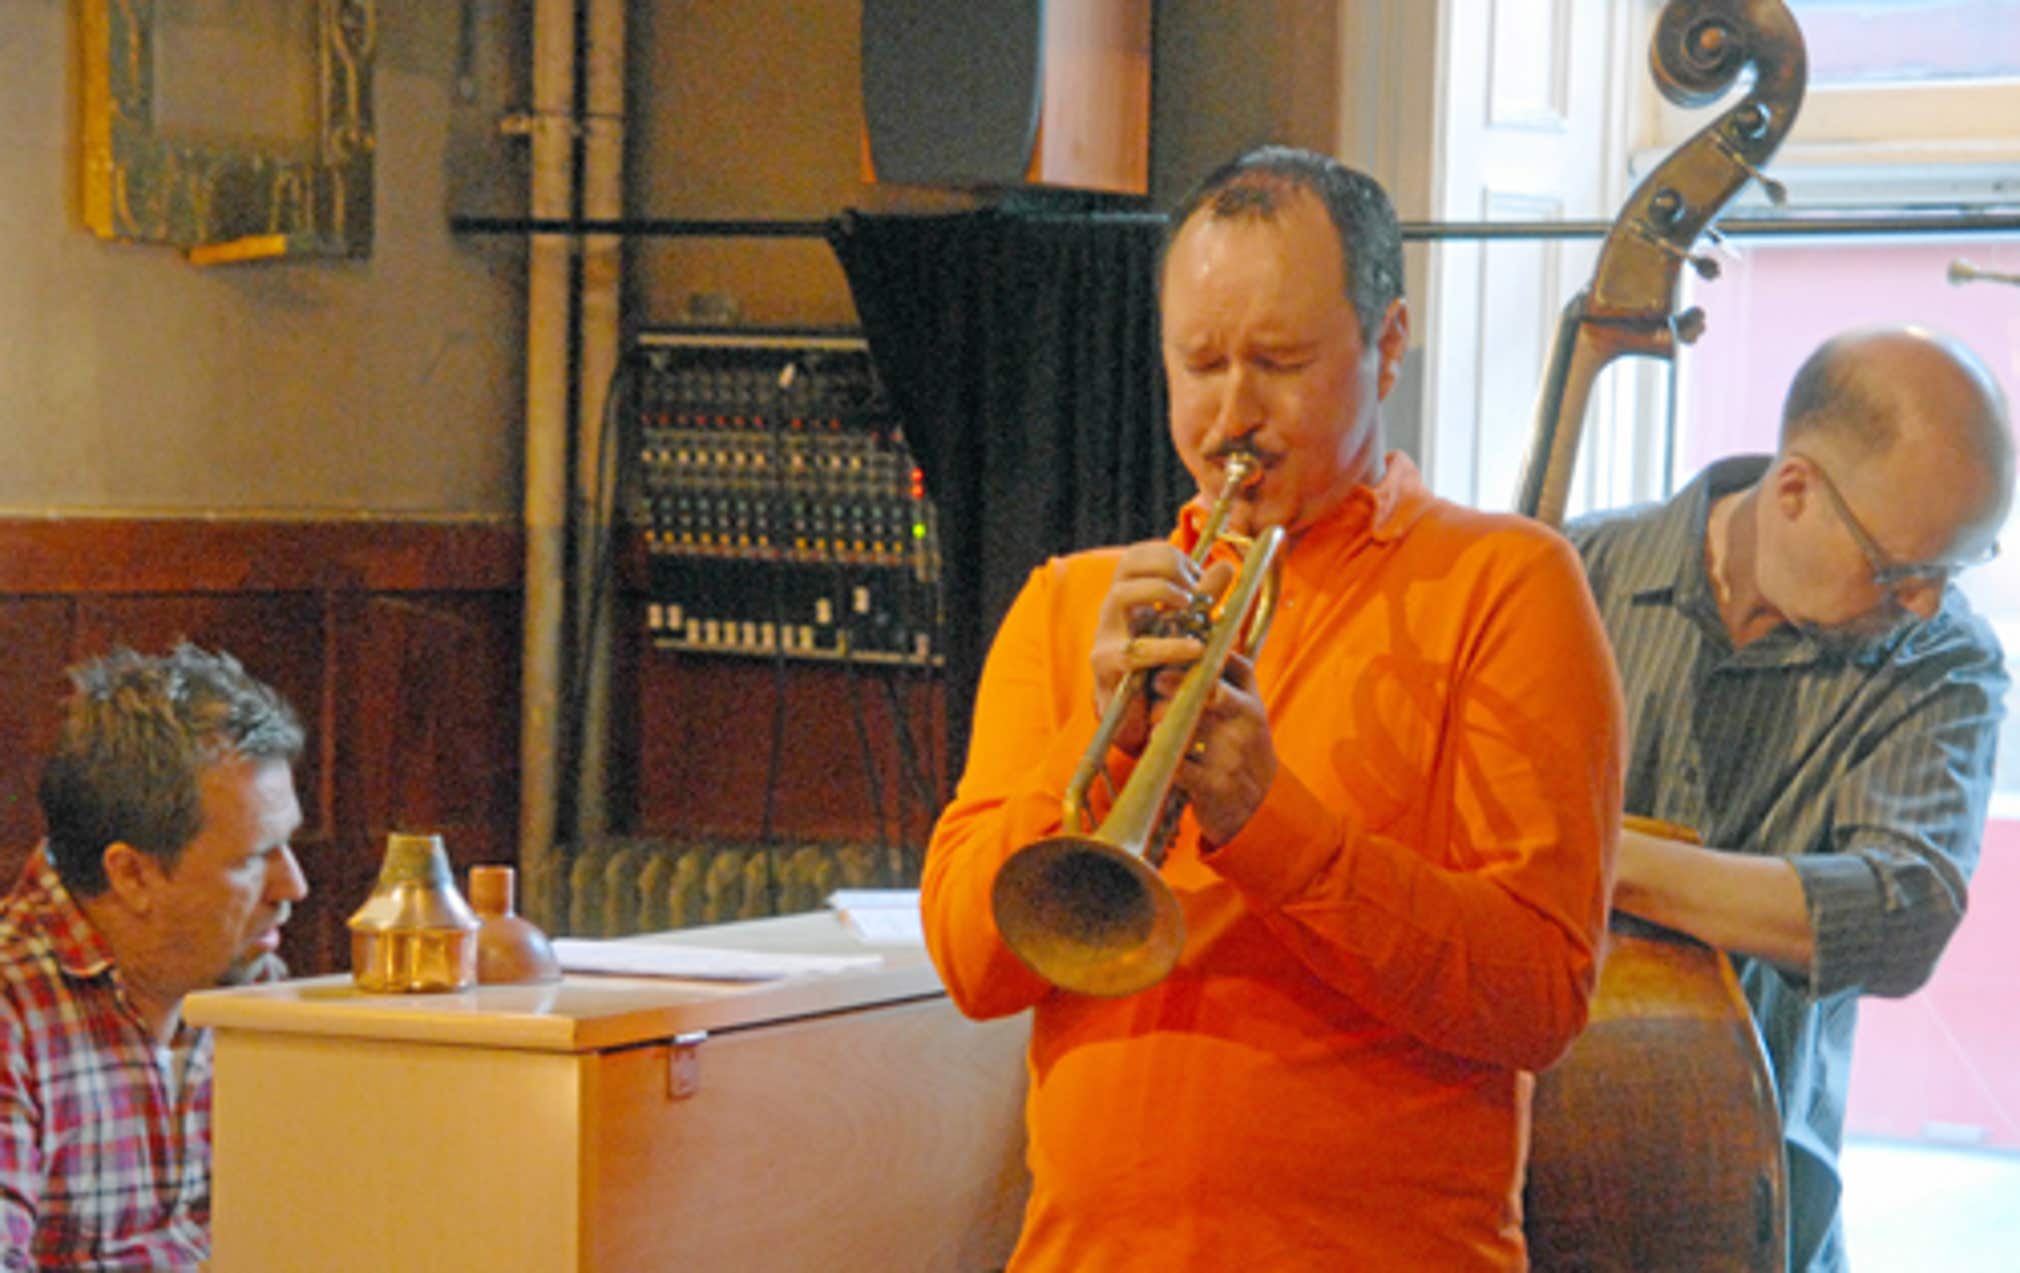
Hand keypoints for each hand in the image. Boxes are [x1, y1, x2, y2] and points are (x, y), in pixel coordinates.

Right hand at [1091, 541, 1221, 754]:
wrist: (1136, 718)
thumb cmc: (1160, 669)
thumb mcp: (1186, 628)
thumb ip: (1204, 598)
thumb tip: (1225, 566)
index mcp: (1129, 597)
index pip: (1138, 555)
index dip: (1170, 555)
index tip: (1198, 576)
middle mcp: (1113, 610)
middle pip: (1128, 564)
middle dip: (1168, 567)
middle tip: (1195, 589)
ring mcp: (1106, 635)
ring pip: (1122, 594)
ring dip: (1162, 592)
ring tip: (1190, 606)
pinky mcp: (1108, 665)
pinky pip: (1136, 650)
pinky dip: (1170, 646)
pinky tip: (1195, 648)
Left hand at [1172, 651, 1274, 845]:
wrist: (1256, 805)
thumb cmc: (1241, 748)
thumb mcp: (1246, 710)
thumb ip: (1232, 675)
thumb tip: (1207, 637)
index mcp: (1251, 701)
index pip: (1230, 663)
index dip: (1197, 654)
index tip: (1174, 653)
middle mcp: (1247, 724)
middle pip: (1203, 689)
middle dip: (1171, 683)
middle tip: (1156, 683)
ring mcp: (1232, 755)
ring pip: (1183, 725)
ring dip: (1160, 721)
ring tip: (1155, 722)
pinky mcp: (1215, 785)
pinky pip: (1177, 763)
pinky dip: (1162, 756)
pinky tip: (1160, 751)